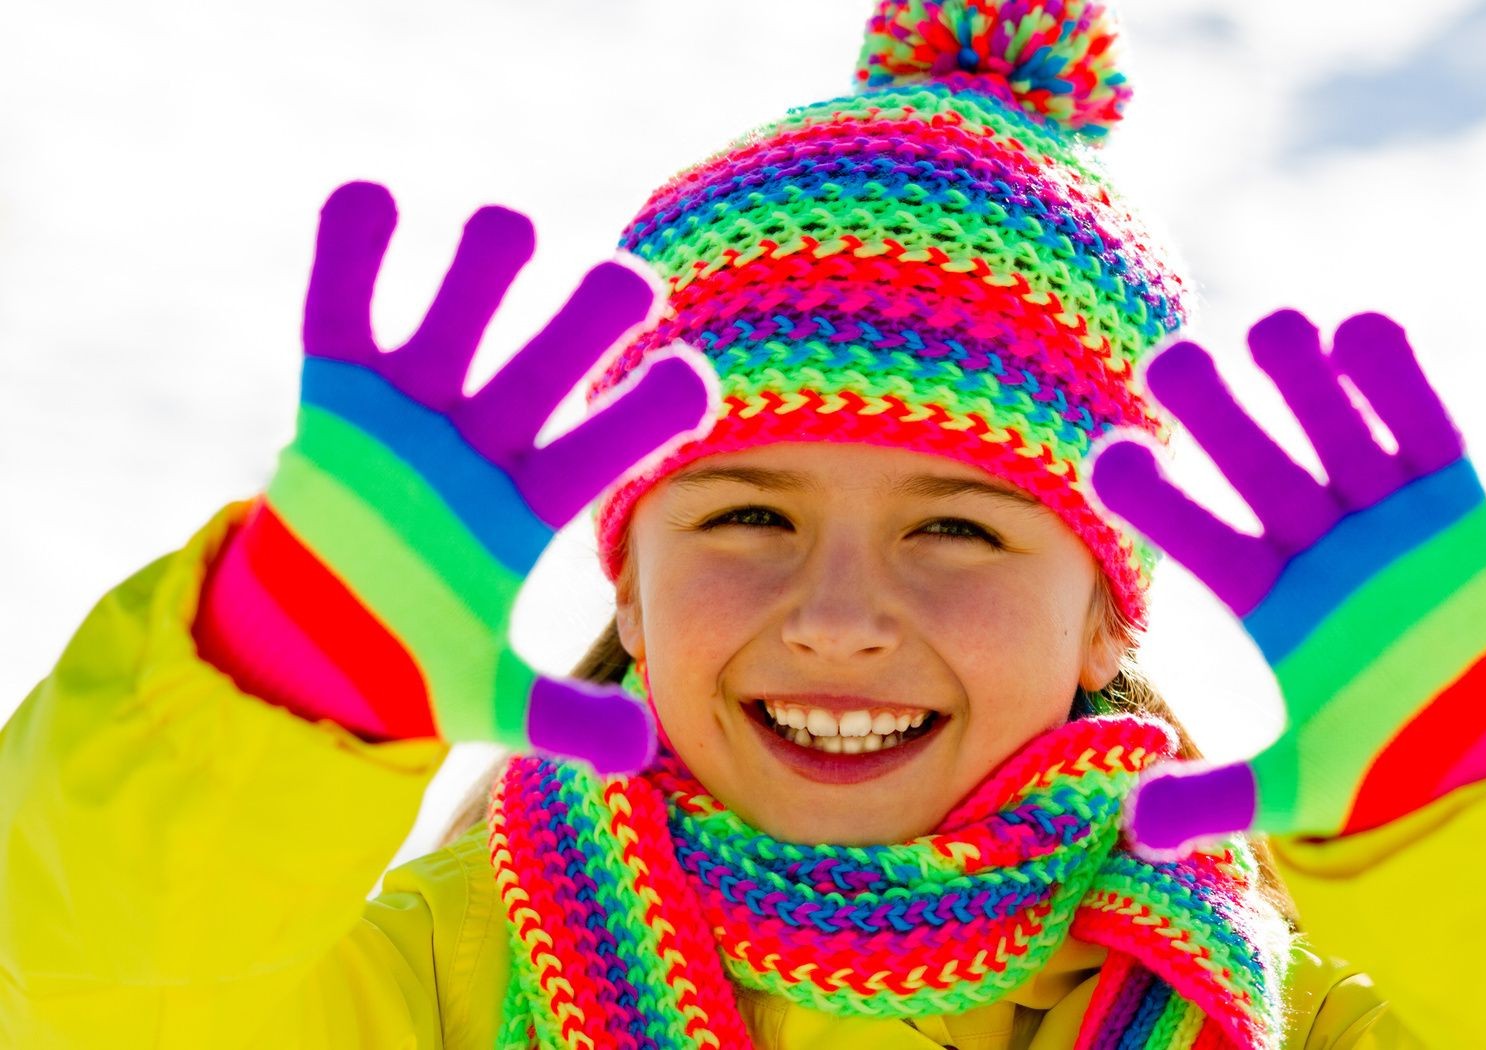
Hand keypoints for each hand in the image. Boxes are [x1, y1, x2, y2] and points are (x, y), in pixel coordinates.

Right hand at [252, 181, 715, 772]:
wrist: (314, 650)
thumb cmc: (414, 658)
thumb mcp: (490, 694)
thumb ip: (564, 720)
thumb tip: (645, 752)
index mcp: (527, 502)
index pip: (604, 446)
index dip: (647, 414)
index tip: (698, 382)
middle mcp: (482, 442)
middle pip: (549, 363)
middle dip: (587, 323)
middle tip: (630, 286)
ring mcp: (412, 413)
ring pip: (460, 318)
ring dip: (484, 270)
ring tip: (509, 229)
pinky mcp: (337, 396)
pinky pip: (342, 310)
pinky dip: (352, 255)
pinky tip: (373, 200)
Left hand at [1084, 309, 1485, 857]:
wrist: (1485, 752)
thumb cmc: (1381, 761)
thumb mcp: (1297, 786)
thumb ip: (1219, 800)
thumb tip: (1138, 829)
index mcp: (1269, 599)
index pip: (1199, 539)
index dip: (1157, 501)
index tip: (1107, 460)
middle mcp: (1315, 545)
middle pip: (1256, 467)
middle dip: (1217, 418)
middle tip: (1169, 362)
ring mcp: (1382, 516)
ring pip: (1331, 431)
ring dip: (1302, 380)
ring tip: (1271, 332)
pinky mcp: (1452, 499)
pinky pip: (1423, 429)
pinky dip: (1395, 382)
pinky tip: (1359, 331)